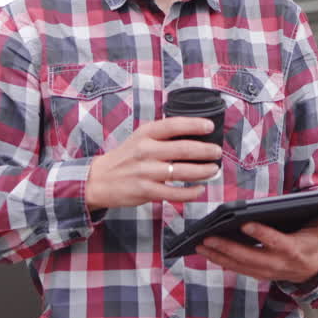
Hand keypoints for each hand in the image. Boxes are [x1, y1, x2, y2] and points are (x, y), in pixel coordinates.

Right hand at [86, 117, 222, 209]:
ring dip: (202, 171)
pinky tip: (200, 189)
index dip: (194, 125)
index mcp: (146, 134)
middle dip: (205, 151)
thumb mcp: (140, 138)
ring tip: (214, 170)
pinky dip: (190, 192)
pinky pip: (174, 193)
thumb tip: (194, 135)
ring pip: (182, 172)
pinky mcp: (146, 190)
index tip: (210, 126)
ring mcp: (146, 172)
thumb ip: (162, 136)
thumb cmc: (126, 157)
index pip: (174, 125)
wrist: (99, 179)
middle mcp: (146, 150)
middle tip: (218, 152)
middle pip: (183, 149)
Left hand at [195, 204, 317, 283]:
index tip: (245, 224)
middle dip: (227, 248)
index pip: (274, 242)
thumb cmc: (313, 246)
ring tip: (200, 245)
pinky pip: (236, 269)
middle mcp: (276, 263)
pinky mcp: (257, 274)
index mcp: (292, 251)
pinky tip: (206, 253)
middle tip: (208, 238)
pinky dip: (220, 262)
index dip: (260, 234)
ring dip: (218, 256)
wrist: (312, 272)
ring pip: (238, 265)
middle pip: (249, 257)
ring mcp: (265, 271)